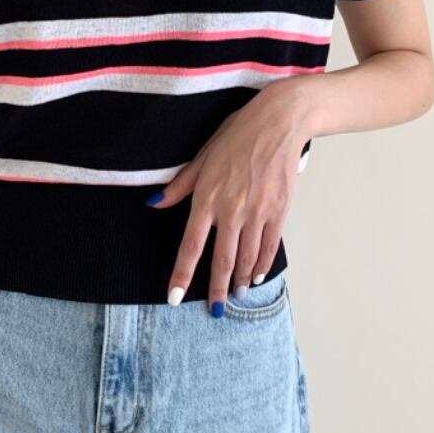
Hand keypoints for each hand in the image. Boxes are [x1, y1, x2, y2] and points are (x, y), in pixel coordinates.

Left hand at [145, 77, 315, 315]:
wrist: (278, 122)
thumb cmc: (237, 134)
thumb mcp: (202, 156)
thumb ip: (179, 185)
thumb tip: (154, 203)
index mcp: (207, 196)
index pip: (191, 245)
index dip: (182, 274)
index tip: (175, 297)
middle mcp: (232, 209)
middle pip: (222, 260)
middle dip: (217, 289)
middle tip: (214, 310)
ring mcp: (258, 211)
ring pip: (248, 258)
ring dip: (240, 280)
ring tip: (235, 294)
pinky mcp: (279, 210)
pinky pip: (269, 246)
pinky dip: (262, 265)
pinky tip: (256, 275)